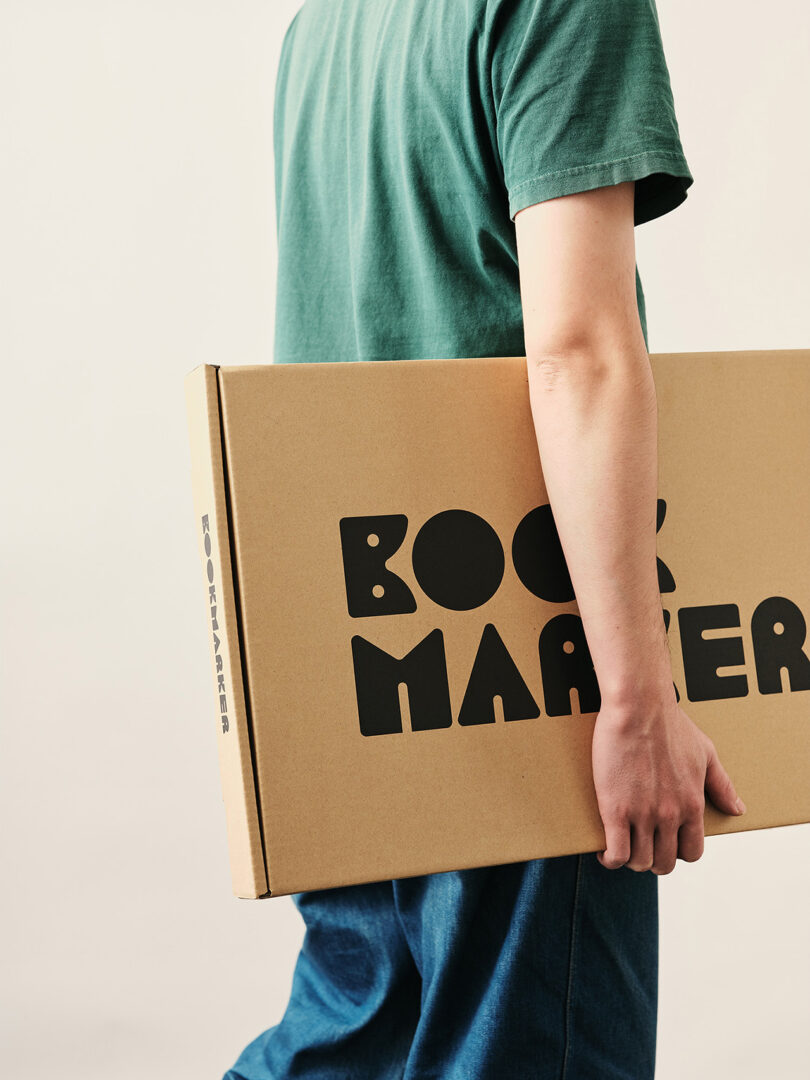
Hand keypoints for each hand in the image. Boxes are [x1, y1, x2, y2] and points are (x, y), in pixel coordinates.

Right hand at [591, 699, 745, 874]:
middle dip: (652, 859)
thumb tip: (738, 809)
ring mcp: (643, 814)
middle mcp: (670, 815)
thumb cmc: (671, 724)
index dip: (677, 852)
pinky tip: (605, 849)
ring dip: (630, 860)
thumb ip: (722, 785)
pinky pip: (616, 853)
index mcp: (693, 804)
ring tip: (620, 847)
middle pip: (664, 863)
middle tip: (639, 844)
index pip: (692, 852)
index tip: (664, 842)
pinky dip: (611, 858)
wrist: (639, 707)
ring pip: (639, 861)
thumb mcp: (706, 753)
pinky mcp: (615, 809)